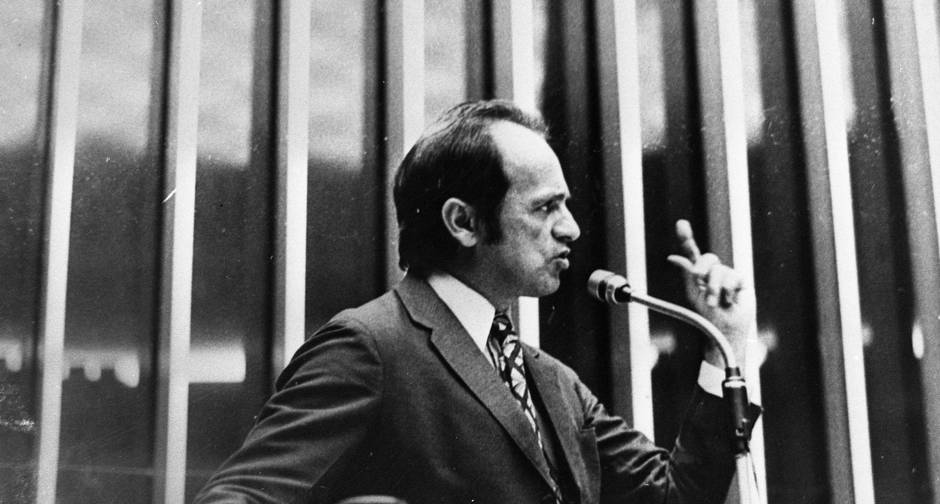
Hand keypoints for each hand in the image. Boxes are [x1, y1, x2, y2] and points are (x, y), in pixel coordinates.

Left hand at [666, 220, 754, 369]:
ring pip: (719, 270)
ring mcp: (728, 275)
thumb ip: (687, 273)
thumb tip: (672, 257)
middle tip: (699, 280)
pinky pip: (732, 277)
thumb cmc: (707, 316)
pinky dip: (728, 291)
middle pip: (707, 257)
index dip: (687, 238)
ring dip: (714, 288)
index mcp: (698, 274)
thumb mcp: (693, 294)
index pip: (692, 253)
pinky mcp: (741, 281)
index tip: (681, 224)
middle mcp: (713, 272)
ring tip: (716, 303)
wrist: (725, 329)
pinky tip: (730, 301)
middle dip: (702, 268)